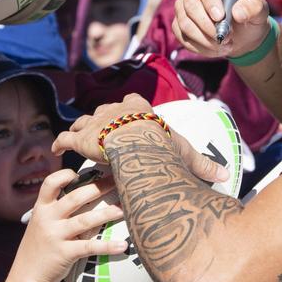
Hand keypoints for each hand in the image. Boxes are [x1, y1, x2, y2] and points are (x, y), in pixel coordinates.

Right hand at [12, 169, 127, 281]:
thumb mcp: (40, 221)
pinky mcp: (65, 253)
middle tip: (116, 182)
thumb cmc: (39, 244)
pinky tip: (122, 245)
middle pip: (74, 198)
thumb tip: (83, 190)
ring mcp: (55, 236)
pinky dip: (107, 246)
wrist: (27, 275)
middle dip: (97, 188)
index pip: (49, 183)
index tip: (79, 173)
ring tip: (123, 210)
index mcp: (41, 208)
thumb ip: (55, 207)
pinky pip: (89, 247)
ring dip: (106, 214)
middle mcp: (47, 219)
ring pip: (84, 221)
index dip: (64, 175)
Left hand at [52, 93, 228, 183]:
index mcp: (138, 107)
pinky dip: (60, 143)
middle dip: (102, 121)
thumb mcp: (184, 152)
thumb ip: (201, 165)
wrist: (135, 141)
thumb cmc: (160, 143)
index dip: (129, 111)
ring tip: (77, 140)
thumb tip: (226, 178)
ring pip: (84, 122)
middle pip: (105, 111)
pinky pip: (66, 138)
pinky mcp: (80, 136)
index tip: (127, 117)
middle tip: (101, 134)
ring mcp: (95, 120)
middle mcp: (114, 109)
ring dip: (80, 131)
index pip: (132, 104)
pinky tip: (56, 149)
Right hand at [173, 0, 269, 59]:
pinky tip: (215, 50)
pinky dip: (199, 47)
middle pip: (189, 3)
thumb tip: (237, 12)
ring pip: (184, 22)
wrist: (241, 34)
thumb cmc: (249, 16)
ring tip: (225, 45)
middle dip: (208, 25)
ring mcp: (182, 6)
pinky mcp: (178, 24)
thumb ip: (255, 7)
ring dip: (205, 39)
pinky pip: (182, 36)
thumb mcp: (259, 11)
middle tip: (226, 37)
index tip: (220, 17)